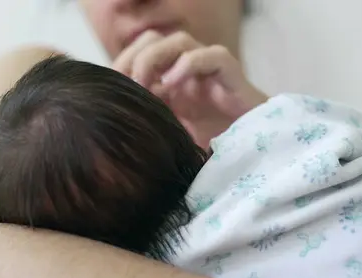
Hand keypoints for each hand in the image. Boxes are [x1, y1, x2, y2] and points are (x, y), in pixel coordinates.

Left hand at [111, 30, 267, 147]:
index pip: (137, 53)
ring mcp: (208, 71)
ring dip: (155, 57)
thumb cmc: (211, 146)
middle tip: (130, 86)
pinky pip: (210, 55)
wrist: (251, 153)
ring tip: (148, 85)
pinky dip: (188, 64)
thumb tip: (111, 117)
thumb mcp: (168, 135)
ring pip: (178, 40)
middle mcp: (186, 70)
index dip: (121, 64)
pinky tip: (174, 85)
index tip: (112, 90)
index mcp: (169, 81)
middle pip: (153, 39)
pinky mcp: (230, 75)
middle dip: (134, 57)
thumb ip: (148, 121)